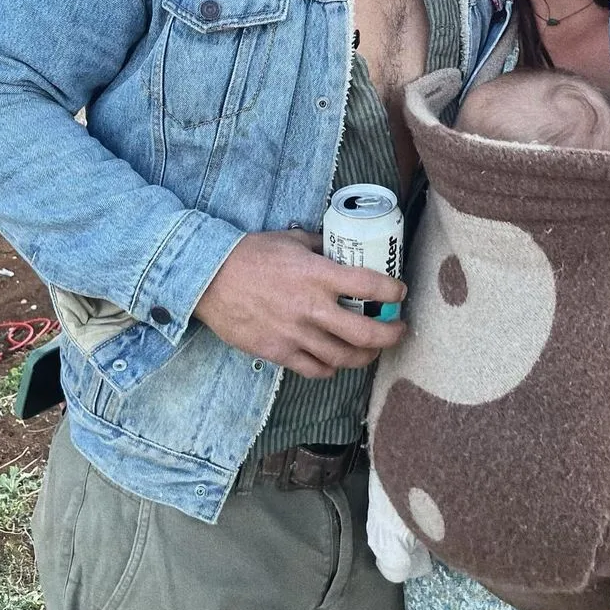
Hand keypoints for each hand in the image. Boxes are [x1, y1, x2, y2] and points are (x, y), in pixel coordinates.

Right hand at [194, 229, 405, 378]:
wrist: (210, 278)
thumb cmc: (251, 254)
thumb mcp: (292, 240)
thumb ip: (320, 245)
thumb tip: (340, 246)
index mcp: (319, 275)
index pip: (370, 286)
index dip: (392, 291)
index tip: (399, 292)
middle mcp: (312, 308)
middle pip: (365, 333)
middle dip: (391, 334)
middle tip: (399, 329)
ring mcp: (296, 334)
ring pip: (343, 357)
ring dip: (365, 356)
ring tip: (373, 350)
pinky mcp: (278, 352)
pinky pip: (314, 369)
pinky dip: (331, 368)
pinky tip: (336, 361)